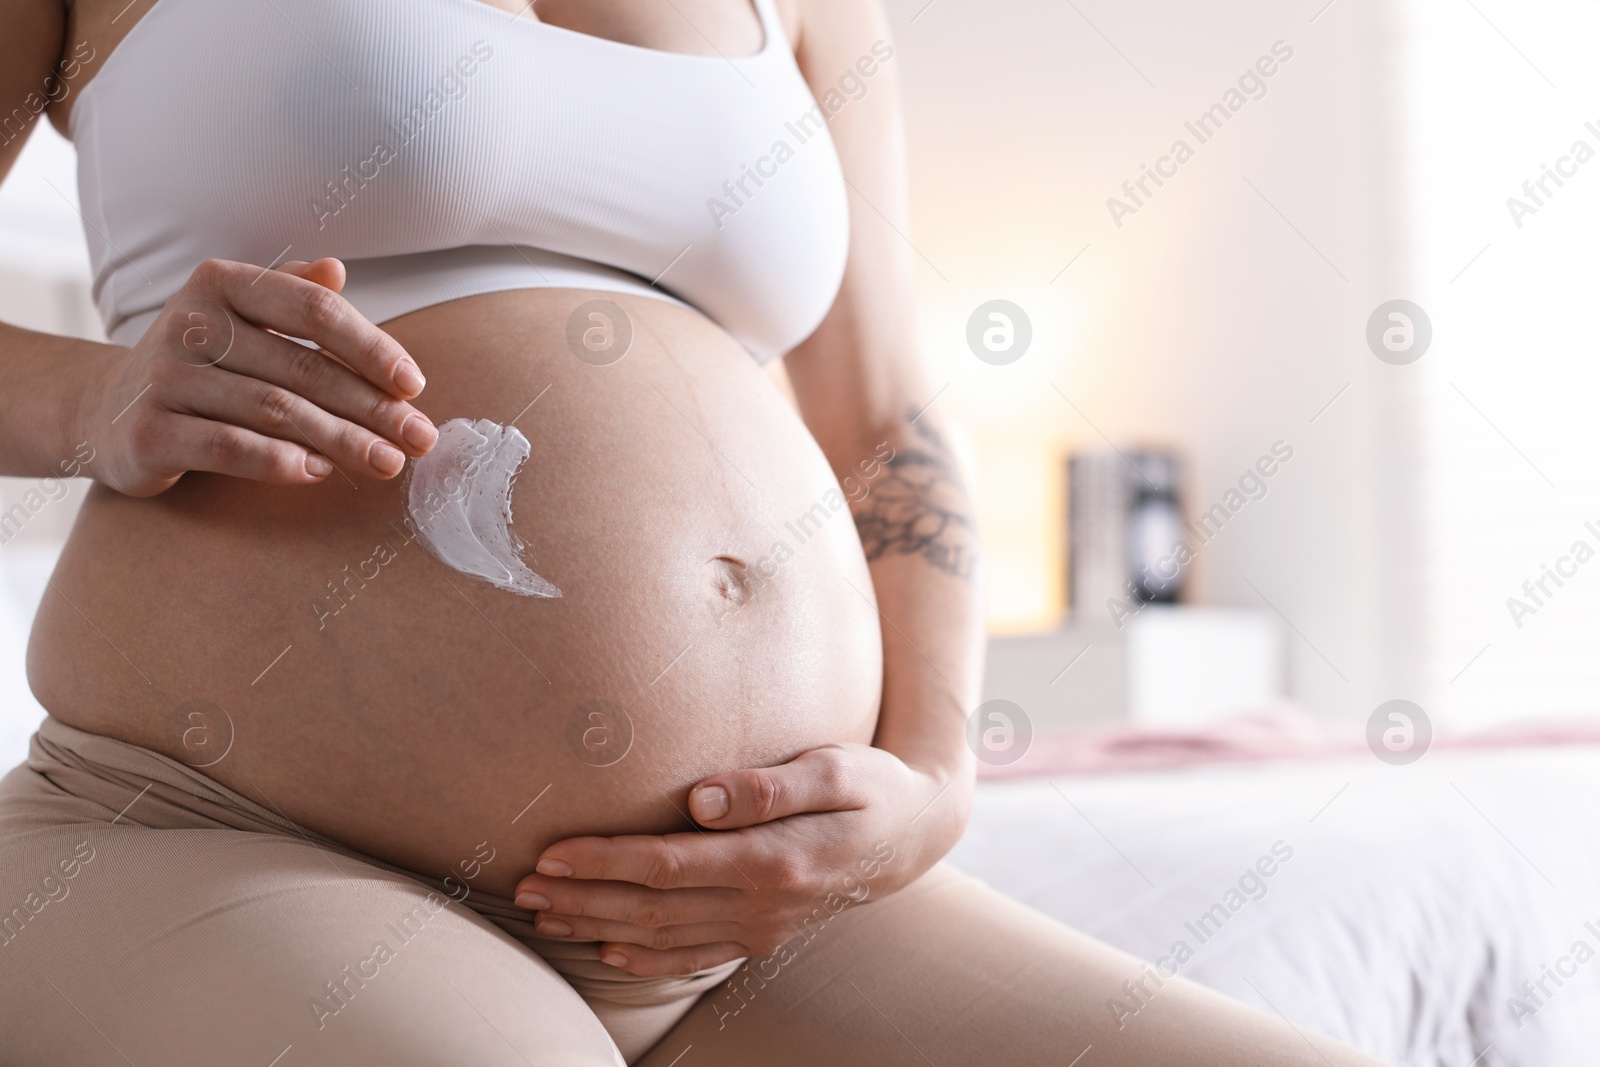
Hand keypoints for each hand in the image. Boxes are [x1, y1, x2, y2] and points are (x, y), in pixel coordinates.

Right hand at [77, 257, 436, 496]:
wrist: (106, 411)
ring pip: (276, 412)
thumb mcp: (242, 317)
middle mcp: (189, 323)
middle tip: (419, 438)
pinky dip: (281, 462)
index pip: (314, 311)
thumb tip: (338, 269)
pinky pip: (230, 447)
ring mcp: (164, 378)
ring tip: (387, 461)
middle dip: (372, 407)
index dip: (372, 348)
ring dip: (342, 440)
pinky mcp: (148, 432)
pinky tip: (319, 471)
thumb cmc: (202, 364)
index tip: (414, 386)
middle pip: (304, 368)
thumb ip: (292, 294)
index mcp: (222, 284)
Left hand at [513, 743, 971, 976]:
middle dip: (582, 898)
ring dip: (598, 926)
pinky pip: (694, 956)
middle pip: (652, 908)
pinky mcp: (762, 934)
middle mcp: (762, 905)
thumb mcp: (835, 768)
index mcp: (774, 861)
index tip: (552, 852)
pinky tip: (608, 948)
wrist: (914, 834)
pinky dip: (645, 957)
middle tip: (522, 887)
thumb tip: (700, 798)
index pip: (669, 865)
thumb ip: (768, 786)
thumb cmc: (871, 787)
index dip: (605, 861)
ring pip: (663, 937)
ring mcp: (762, 928)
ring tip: (544, 914)